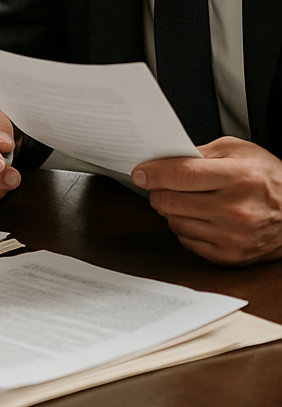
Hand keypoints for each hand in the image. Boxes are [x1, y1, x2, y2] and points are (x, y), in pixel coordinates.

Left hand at [132, 137, 281, 264]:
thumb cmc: (267, 178)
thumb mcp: (239, 151)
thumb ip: (200, 152)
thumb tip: (163, 159)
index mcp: (238, 177)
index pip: (182, 175)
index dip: (154, 173)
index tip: (139, 173)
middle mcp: (235, 210)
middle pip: (170, 201)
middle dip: (159, 191)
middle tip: (162, 185)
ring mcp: (233, 237)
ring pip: (174, 222)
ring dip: (172, 210)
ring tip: (187, 200)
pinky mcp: (230, 256)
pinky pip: (186, 242)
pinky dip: (186, 228)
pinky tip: (199, 217)